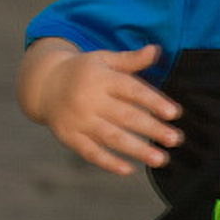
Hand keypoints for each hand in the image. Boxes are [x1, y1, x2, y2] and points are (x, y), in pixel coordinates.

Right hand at [20, 40, 181, 176]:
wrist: (43, 85)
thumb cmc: (83, 72)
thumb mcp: (103, 60)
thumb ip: (130, 59)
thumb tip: (157, 50)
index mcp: (101, 79)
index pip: (131, 91)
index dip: (153, 102)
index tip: (174, 113)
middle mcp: (89, 100)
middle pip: (125, 117)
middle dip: (152, 129)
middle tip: (176, 139)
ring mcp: (78, 121)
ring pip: (111, 137)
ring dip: (137, 150)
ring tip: (161, 159)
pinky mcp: (69, 137)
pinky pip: (90, 152)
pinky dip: (108, 162)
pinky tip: (128, 169)